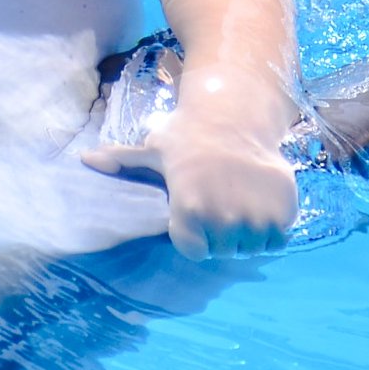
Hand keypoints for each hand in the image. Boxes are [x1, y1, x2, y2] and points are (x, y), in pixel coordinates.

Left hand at [83, 104, 299, 258]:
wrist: (240, 118)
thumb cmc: (190, 137)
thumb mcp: (154, 149)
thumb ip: (122, 161)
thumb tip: (84, 160)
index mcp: (188, 211)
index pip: (195, 251)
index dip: (196, 234)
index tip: (197, 212)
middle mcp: (222, 218)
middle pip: (224, 251)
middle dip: (222, 234)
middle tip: (221, 202)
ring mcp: (255, 218)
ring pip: (251, 248)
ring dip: (248, 233)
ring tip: (241, 202)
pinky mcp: (284, 214)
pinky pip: (277, 241)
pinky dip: (274, 228)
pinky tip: (261, 203)